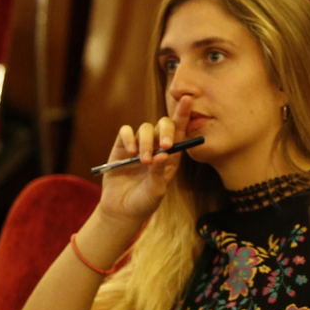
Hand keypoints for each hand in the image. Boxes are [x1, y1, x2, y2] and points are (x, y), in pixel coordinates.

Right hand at [96, 95, 192, 224]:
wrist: (122, 209)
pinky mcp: (121, 146)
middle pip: (164, 125)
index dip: (184, 114)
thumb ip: (159, 173)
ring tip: (143, 161)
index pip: (181, 131)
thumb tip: (163, 154)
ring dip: (147, 143)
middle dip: (167, 131)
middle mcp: (157, 146)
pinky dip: (128, 138)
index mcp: (172, 155)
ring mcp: (139, 145)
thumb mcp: (156, 191)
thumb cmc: (144, 202)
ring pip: (146, 128)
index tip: (188, 99)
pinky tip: (130, 153)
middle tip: (166, 146)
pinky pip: (126, 131)